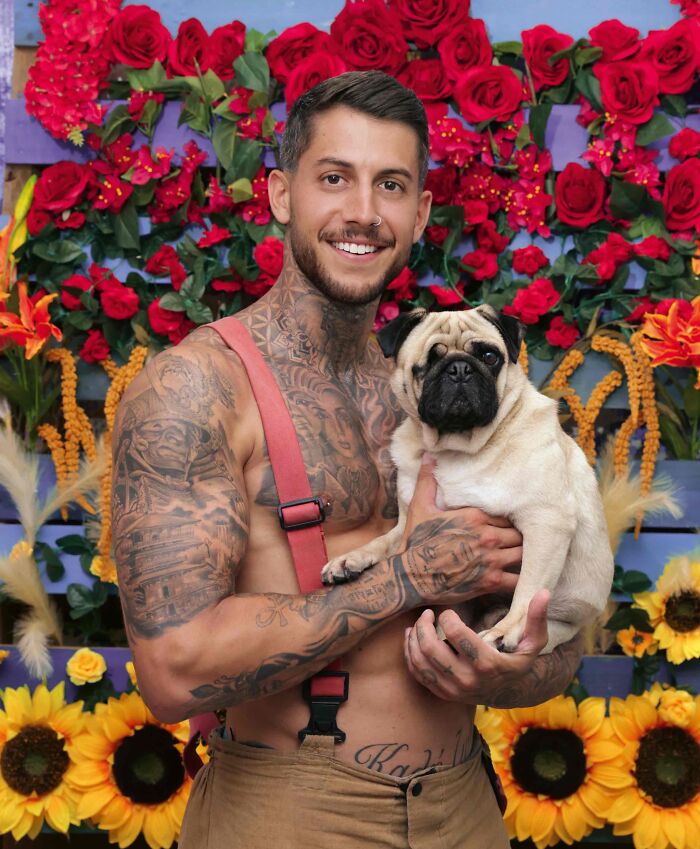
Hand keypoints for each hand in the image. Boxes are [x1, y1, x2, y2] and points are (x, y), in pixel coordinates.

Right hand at [400, 456, 522, 604]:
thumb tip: (429, 456)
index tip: (511, 523)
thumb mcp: (420, 507)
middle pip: (520, 534)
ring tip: (525, 558)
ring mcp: (491, 560)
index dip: (510, 519)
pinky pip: (518, 581)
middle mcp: (488, 537)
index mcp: (475, 516)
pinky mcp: (490, 582)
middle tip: (522, 540)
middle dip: (520, 537)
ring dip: (525, 556)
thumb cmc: (416, 542)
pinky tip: (524, 580)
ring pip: (524, 555)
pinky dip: (524, 581)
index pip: (507, 514)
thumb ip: (428, 480)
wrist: (410, 577)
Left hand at [403, 590, 549, 703]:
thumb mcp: (532, 642)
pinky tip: (412, 639)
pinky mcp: (442, 693)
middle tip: (427, 614)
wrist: (507, 692)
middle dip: (424, 626)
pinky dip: (410, 655)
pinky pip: (418, 674)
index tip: (449, 612)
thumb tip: (544, 593)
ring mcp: (453, 690)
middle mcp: (467, 680)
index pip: (456, 634)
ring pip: (420, 662)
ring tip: (417, 624)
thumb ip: (536, 619)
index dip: (448, 617)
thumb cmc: (517, 660)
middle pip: (431, 649)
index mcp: (487, 664)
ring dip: (413, 640)